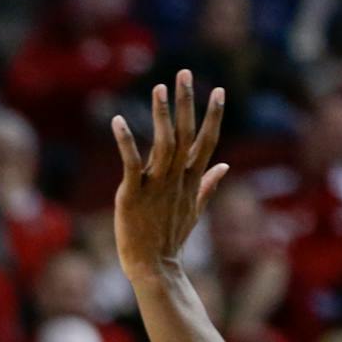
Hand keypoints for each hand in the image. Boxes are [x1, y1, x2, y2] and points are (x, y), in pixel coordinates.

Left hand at [110, 70, 228, 277]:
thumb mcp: (194, 209)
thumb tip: (224, 165)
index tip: (218, 90)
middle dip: (186, 103)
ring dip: (162, 115)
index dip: (213, 116)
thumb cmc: (170, 239)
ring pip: (163, 144)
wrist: (153, 267)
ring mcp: (155, 186)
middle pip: (185, 135)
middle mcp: (176, 179)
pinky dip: (125, 141)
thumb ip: (209, 184)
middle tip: (184, 73)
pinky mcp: (132, 194)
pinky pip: (130, 163)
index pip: (207, 141)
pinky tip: (118, 121)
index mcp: (191, 180)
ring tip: (159, 88)